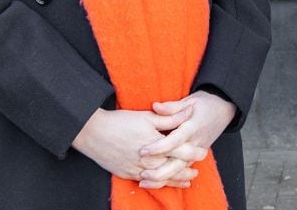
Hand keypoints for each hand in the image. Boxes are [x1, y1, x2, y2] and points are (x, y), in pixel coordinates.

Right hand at [71, 106, 190, 181]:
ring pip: (162, 179)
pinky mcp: (128, 174)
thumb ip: (171, 117)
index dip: (194, 153)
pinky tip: (164, 183)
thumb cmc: (121, 122)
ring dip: (176, 180)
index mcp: (157, 145)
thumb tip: (190, 111)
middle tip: (197, 169)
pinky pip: (147, 182)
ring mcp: (137, 170)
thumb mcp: (147, 116)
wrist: (93, 133)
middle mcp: (149, 161)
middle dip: (187, 170)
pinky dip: (159, 184)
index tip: (203, 152)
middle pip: (174, 169)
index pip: (182, 152)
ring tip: (187, 180)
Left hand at [136, 91, 236, 187]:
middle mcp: (195, 143)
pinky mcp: (195, 157)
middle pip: (179, 163)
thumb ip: (172, 107)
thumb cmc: (204, 103)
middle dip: (160, 171)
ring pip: (180, 171)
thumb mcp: (189, 100)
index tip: (143, 151)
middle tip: (142, 173)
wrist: (223, 110)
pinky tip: (155, 184)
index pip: (175, 140)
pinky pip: (183, 171)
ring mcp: (196, 152)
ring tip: (144, 182)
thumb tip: (155, 106)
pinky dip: (170, 180)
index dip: (159, 147)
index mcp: (193, 127)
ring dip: (163, 179)